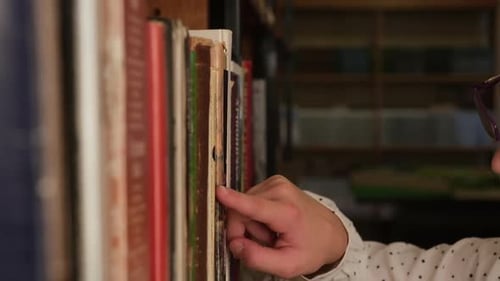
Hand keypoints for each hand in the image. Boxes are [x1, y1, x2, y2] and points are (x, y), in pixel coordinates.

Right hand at [215, 175, 347, 278]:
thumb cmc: (311, 248)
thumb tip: (235, 246)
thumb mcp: (288, 265)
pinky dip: (257, 215)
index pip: (255, 206)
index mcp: (288, 213)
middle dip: (245, 232)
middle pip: (241, 212)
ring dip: (252, 224)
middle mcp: (282, 192)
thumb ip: (258, 258)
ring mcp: (277, 183)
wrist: (330, 232)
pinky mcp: (273, 181)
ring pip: (243, 207)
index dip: (234, 200)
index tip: (219, 192)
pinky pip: (250, 201)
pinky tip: (272, 222)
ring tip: (273, 232)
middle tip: (266, 242)